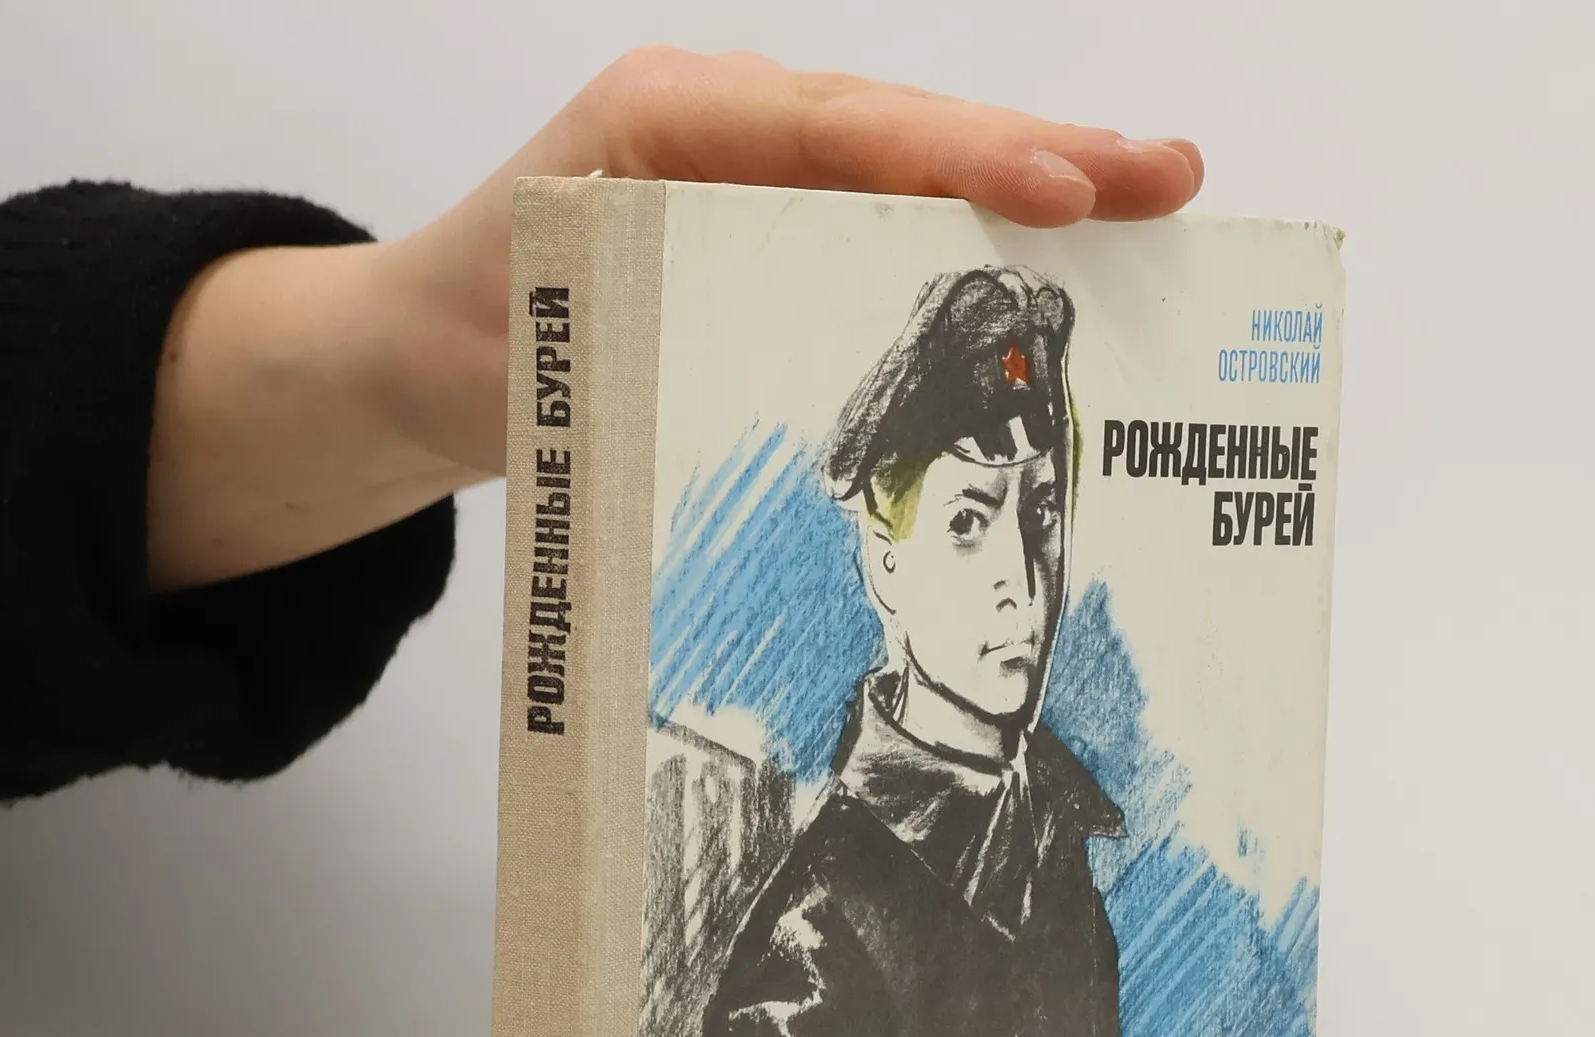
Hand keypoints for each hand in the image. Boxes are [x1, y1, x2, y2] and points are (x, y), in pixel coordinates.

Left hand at [389, 49, 1203, 477]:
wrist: (427, 360)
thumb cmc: (482, 320)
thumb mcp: (555, 290)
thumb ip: (658, 277)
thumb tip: (800, 299)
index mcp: (682, 119)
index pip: (848, 128)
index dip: (964, 154)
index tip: (1064, 185)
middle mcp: (737, 132)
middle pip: (911, 133)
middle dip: (1044, 155)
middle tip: (1167, 180)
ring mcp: (764, 182)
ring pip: (916, 176)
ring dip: (1034, 196)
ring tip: (1147, 209)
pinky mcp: (776, 241)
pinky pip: (888, 232)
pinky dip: (974, 247)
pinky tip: (1053, 270)